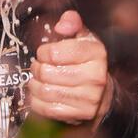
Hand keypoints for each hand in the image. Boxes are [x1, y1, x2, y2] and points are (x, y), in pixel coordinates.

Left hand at [29, 10, 112, 128]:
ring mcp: (88, 98)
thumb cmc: (87, 62)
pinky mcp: (79, 114)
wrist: (102, 93)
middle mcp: (94, 76)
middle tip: (39, 65)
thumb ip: (72, 23)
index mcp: (95, 53)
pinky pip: (46, 107)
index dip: (43, 52)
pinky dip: (37, 99)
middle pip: (47, 72)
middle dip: (37, 67)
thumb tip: (62, 24)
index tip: (44, 52)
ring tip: (38, 78)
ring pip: (45, 90)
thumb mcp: (83, 37)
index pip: (55, 52)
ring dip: (35, 83)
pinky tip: (41, 92)